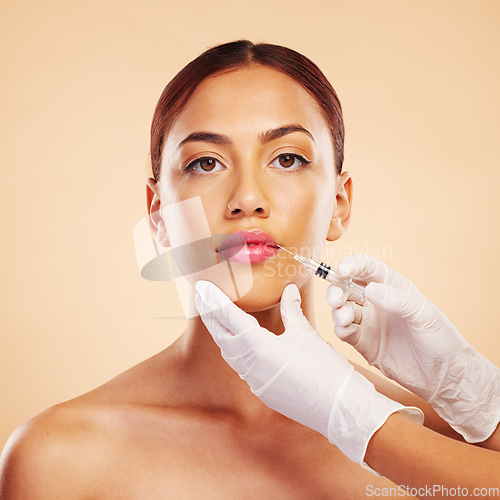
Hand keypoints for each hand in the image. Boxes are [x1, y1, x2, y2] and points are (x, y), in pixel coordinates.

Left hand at [195, 280, 421, 469]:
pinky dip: (235, 350)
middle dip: (209, 315)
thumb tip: (288, 290)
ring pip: (229, 353)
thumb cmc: (325, 369)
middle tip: (200, 296)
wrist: (340, 409)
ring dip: (220, 333)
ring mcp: (255, 382)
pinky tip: (239, 342)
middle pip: (222, 336)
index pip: (229, 319)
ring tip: (215, 315)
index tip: (201, 287)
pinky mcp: (263, 392)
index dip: (214, 301)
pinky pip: (241, 367)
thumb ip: (292, 309)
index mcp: (260, 347)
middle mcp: (251, 366)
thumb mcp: (306, 334)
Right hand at [328, 254, 499, 442]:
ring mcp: (369, 322)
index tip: (343, 271)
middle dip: (337, 290)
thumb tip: (370, 289)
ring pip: (343, 308)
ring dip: (338, 310)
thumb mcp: (423, 314)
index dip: (352, 266)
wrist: (443, 375)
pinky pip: (345, 331)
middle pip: (347, 287)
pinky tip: (345, 330)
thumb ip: (397, 300)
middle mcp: (376, 301)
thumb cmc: (441, 339)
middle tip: (336, 299)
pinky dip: (340, 328)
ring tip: (344, 318)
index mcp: (392, 287)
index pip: (367, 268)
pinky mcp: (363, 342)